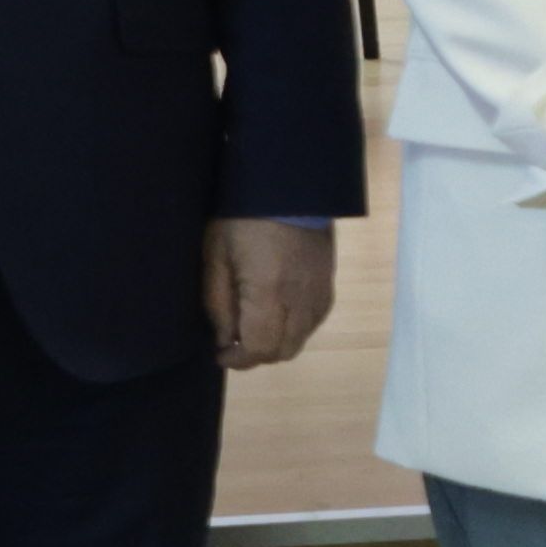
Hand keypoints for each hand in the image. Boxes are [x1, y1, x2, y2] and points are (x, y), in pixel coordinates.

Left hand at [206, 218, 337, 368]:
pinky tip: (280, 314)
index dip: (239, 360)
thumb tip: (225, 340)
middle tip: (236, 344)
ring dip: (277, 343)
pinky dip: (295, 329)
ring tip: (257, 327)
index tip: (221, 354)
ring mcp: (319, 292)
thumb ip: (219, 303)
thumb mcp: (217, 257)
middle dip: (257, 355)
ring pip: (301, 340)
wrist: (288, 187)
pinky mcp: (328, 283)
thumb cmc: (242, 218)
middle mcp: (300, 300)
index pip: (260, 347)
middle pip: (283, 351)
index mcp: (268, 292)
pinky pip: (314, 322)